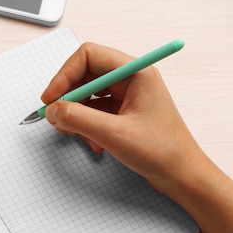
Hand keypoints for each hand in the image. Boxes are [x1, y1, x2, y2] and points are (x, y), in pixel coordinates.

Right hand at [42, 42, 210, 197]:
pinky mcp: (123, 114)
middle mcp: (131, 80)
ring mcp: (127, 97)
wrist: (181, 175)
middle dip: (68, 99)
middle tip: (57, 119)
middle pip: (84, 76)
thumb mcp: (113, 134)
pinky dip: (86, 128)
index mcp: (135, 73)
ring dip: (76, 117)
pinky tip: (95, 144)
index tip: (51, 99)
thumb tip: (53, 110)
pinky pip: (93, 113)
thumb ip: (78, 119)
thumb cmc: (161, 152)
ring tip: (80, 136)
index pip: (88, 56)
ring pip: (87, 97)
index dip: (64, 75)